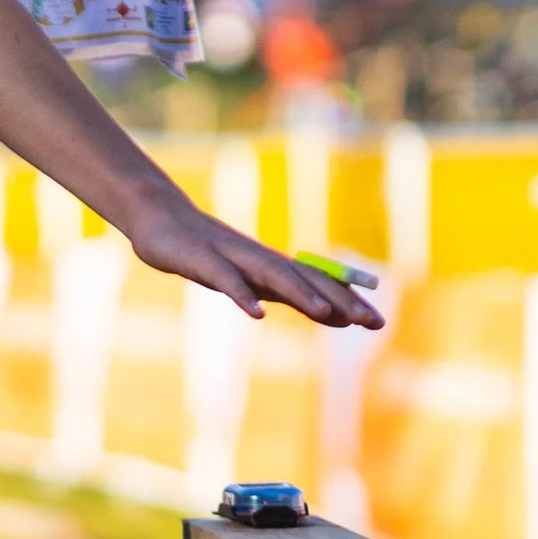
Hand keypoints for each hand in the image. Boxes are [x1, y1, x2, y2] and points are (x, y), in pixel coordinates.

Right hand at [125, 187, 384, 329]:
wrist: (159, 218)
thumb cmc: (207, 251)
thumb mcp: (252, 277)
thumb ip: (288, 293)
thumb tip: (330, 312)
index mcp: (272, 264)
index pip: (317, 282)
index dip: (347, 300)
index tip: (378, 320)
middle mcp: (260, 258)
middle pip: (305, 278)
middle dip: (339, 299)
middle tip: (372, 320)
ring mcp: (232, 257)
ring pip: (272, 275)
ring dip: (300, 293)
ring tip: (325, 313)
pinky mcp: (202, 259)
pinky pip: (225, 279)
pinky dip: (242, 295)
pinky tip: (256, 314)